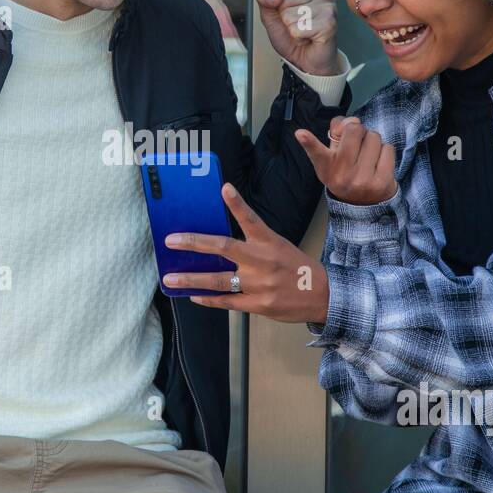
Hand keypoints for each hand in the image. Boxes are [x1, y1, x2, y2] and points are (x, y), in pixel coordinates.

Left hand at [162, 183, 328, 322]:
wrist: (323, 296)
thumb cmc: (297, 268)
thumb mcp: (280, 247)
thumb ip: (254, 244)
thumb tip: (220, 244)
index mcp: (269, 242)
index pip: (251, 219)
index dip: (237, 204)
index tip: (225, 188)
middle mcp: (262, 261)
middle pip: (223, 248)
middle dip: (194, 243)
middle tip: (171, 240)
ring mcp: (259, 284)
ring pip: (219, 279)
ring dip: (191, 279)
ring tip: (170, 278)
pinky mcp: (258, 303)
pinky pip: (227, 301)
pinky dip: (209, 298)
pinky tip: (193, 295)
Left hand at [255, 0, 339, 74]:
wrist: (308, 59)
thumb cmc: (293, 34)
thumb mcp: (270, 13)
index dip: (276, 1)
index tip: (288, 10)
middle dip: (284, 16)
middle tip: (297, 23)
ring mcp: (328, 6)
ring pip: (289, 15)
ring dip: (291, 28)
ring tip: (303, 30)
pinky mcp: (329, 23)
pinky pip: (297, 29)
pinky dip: (298, 37)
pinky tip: (308, 37)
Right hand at [294, 116, 397, 205]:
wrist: (364, 205)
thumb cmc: (346, 173)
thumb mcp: (333, 158)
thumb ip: (336, 135)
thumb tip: (350, 120)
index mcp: (327, 167)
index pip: (316, 153)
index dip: (308, 142)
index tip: (300, 134)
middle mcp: (343, 174)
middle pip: (355, 129)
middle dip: (359, 131)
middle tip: (357, 142)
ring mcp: (363, 179)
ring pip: (374, 137)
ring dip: (373, 141)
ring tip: (368, 155)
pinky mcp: (382, 181)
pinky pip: (388, 148)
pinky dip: (385, 151)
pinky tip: (378, 162)